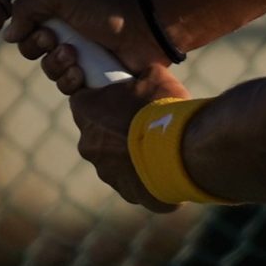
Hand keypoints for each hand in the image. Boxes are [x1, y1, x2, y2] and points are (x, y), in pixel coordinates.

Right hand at [0, 0, 169, 94]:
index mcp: (51, 0)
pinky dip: (69, 78)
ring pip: (42, 65)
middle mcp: (60, 25)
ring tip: (74, 54)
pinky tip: (82, 72)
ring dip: (54, 61)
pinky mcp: (86, 74)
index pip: (13, 3)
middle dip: (34, 43)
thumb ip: (28, 6)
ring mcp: (73, 50)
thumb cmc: (107, 6)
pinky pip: (62, 83)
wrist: (145, 31)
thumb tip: (9, 32)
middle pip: (23, 41)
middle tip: (52, 36)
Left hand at [70, 63, 187, 210]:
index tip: (120, 97)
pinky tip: (165, 164)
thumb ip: (141, 74)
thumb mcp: (155, 75)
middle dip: (115, 128)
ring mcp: (106, 171)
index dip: (100, 99)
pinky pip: (132, 180)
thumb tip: (145, 74)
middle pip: (97, 133)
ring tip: (158, 146)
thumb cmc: (164, 109)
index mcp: (87, 112)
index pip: (83, 101)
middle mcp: (88, 144)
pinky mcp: (126, 192)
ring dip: (129, 153)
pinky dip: (144, 173)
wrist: (183, 150)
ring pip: (114, 159)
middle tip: (142, 122)